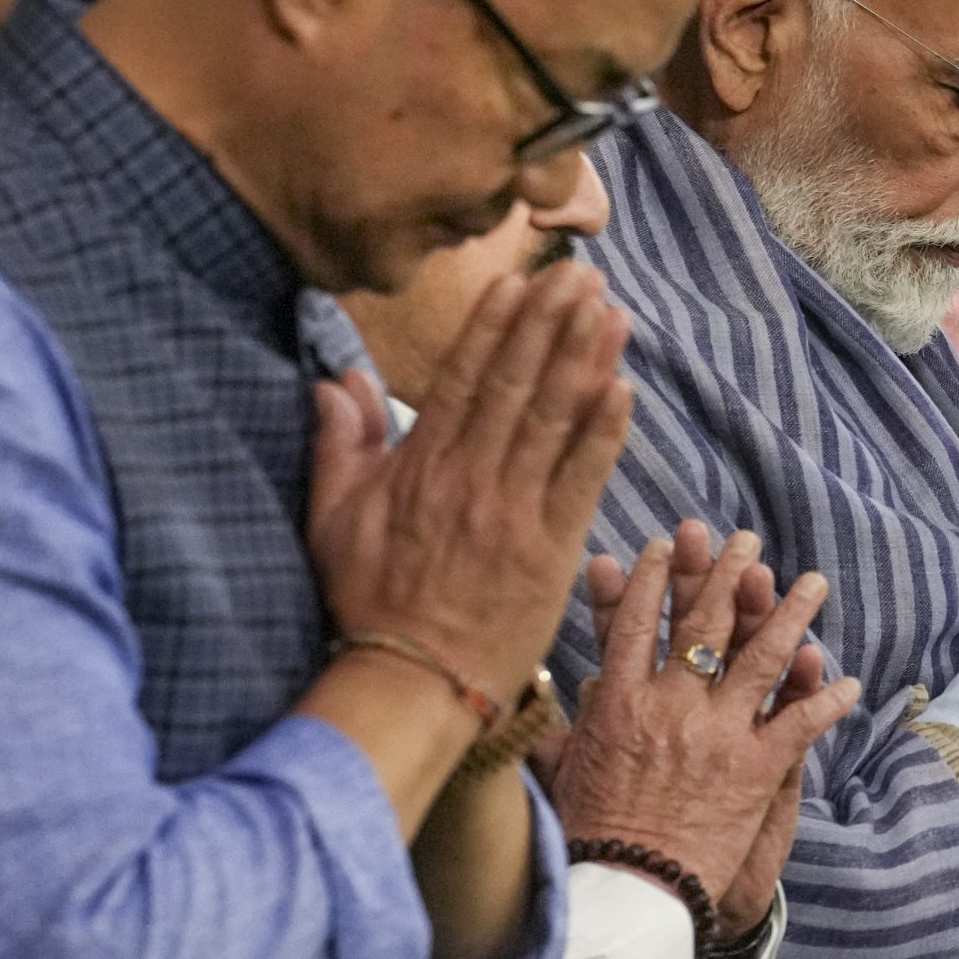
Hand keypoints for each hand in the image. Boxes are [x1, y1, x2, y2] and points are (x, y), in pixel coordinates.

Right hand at [309, 262, 633, 709]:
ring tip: (612, 312)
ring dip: (586, 360)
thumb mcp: (333, 519)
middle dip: (550, 325)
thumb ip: (339, 445)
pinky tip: (625, 389)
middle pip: (517, 385)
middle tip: (582, 276)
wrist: (413, 682)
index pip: (463, 379)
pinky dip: (605, 433)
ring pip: (554, 420)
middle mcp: (469, 479)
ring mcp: (513, 513)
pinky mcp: (551, 550)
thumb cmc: (370, 603)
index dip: (494, 326)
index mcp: (420, 467)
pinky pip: (582, 479)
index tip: (519, 282)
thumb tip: (337, 379)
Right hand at [546, 527, 859, 907]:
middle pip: (703, 624)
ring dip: (791, 614)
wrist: (627, 893)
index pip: (633, 623)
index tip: (666, 546)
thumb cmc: (586, 841)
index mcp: (618, 701)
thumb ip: (568, 728)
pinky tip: (848, 681)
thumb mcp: (564, 772)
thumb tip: (564, 695)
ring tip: (814, 582)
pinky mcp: (755, 767)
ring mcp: (717, 732)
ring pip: (761, 657)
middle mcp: (670, 704)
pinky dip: (824, 699)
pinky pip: (799, 722)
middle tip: (746, 540)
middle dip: (725, 575)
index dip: (651, 580)